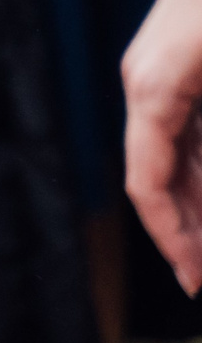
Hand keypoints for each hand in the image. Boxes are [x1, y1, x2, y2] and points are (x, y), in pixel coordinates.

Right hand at [124, 0, 201, 295]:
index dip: (171, 236)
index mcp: (154, 91)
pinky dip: (201, 168)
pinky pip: (186, 131)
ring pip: (176, 157)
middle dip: (186, 230)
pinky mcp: (177, 65)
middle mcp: (147, 87)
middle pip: (160, 177)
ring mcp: (160, 75)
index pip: (148, 183)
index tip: (193, 277)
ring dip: (197, 203)